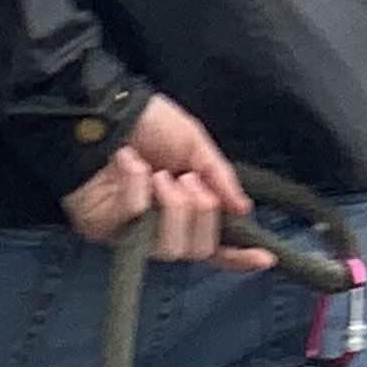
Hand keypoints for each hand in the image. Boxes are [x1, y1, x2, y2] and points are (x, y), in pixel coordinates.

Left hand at [62, 94, 275, 269]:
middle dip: (200, 214)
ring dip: (173, 207)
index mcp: (186, 209)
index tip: (265, 258)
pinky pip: (134, 222)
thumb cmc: (146, 123)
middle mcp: (161, 228)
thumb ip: (219, 176)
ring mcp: (132, 234)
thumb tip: (243, 209)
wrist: (101, 109)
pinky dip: (137, 187)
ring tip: (160, 175)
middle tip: (187, 180)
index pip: (215, 245)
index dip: (239, 255)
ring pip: (170, 248)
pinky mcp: (103, 230)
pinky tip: (129, 162)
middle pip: (196, 250)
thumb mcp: (193, 142)